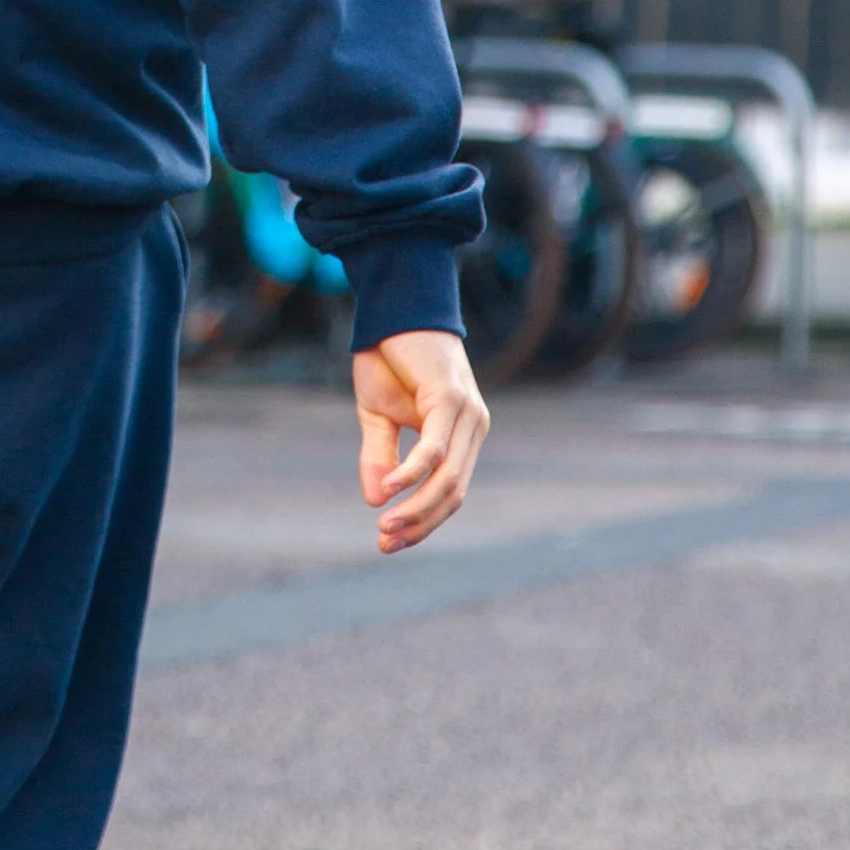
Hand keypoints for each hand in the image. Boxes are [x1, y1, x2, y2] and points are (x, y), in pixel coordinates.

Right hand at [354, 330, 488, 553]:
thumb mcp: (378, 415)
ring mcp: (467, 413)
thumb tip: (376, 499)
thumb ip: (381, 455)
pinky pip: (434, 449)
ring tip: (384, 525)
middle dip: (419, 524)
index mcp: (461, 435)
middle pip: (453, 494)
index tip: (386, 543)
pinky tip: (388, 488)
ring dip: (416, 507)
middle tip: (384, 542)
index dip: (420, 522)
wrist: (393, 306)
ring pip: (448, 478)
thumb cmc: (389, 357)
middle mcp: (473, 428)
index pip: (448, 493)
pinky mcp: (450, 398)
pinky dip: (411, 473)